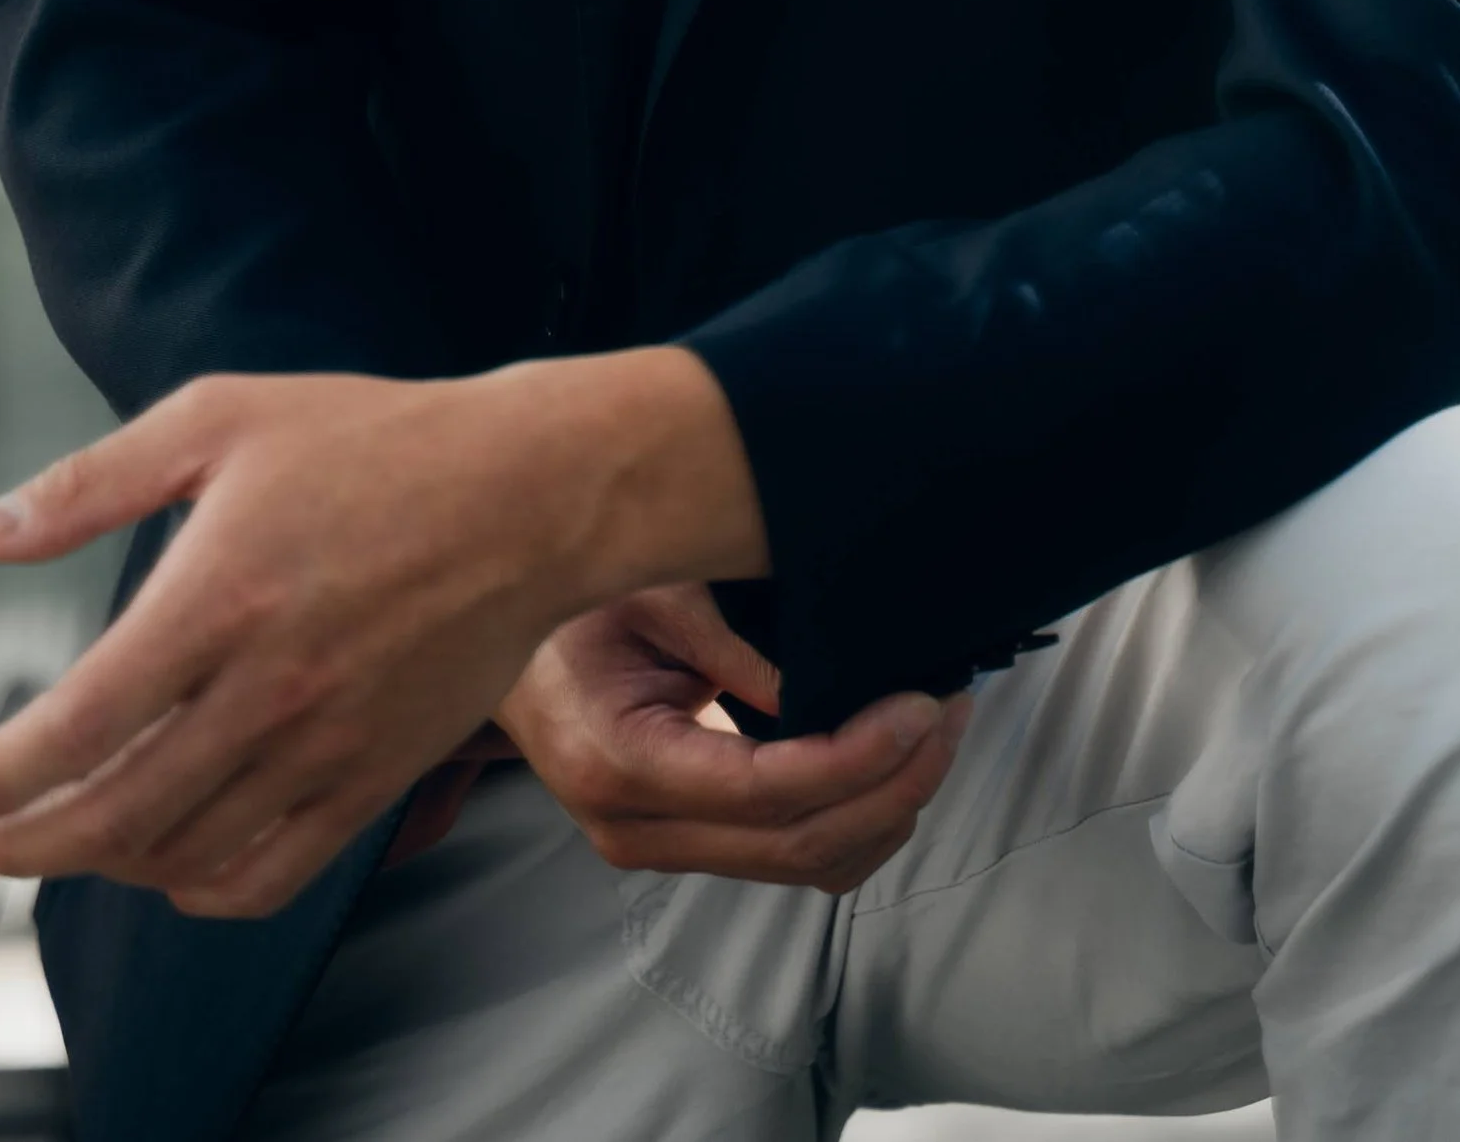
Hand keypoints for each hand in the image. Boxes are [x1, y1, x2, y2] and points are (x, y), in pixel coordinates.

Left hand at [0, 349, 764, 919]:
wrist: (530, 491)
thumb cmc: (375, 441)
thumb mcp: (219, 418)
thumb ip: (88, 483)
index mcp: (217, 598)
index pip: (72, 730)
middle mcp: (268, 691)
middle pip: (109, 817)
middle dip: (15, 843)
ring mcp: (326, 748)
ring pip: (178, 857)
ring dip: (96, 861)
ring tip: (55, 832)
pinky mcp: (373, 780)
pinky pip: (264, 877)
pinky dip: (194, 890)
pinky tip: (162, 858)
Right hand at [499, 584, 969, 890]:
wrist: (509, 651)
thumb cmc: (574, 603)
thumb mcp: (651, 592)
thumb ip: (735, 644)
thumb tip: (834, 683)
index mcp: (617, 762)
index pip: (763, 789)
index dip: (857, 756)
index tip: (921, 705)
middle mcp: (635, 831)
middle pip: (797, 845)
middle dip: (893, 784)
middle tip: (950, 713)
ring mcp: (660, 850)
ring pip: (807, 868)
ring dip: (888, 807)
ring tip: (938, 728)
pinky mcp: (687, 846)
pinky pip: (795, 859)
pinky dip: (860, 818)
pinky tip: (893, 757)